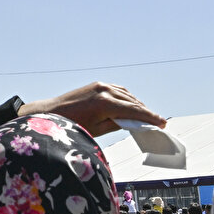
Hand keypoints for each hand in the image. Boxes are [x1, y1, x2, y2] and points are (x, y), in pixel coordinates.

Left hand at [19, 82, 164, 136]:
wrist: (50, 113)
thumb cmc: (71, 125)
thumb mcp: (97, 129)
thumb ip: (117, 124)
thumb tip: (133, 122)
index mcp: (105, 103)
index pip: (134, 110)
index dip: (150, 117)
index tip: (162, 123)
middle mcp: (105, 90)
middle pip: (132, 101)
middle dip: (146, 111)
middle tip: (158, 121)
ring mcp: (100, 85)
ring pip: (126, 94)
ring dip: (136, 103)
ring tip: (146, 115)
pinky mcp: (95, 84)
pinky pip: (117, 89)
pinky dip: (126, 97)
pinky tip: (130, 104)